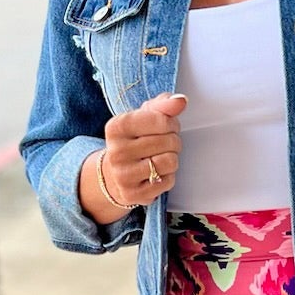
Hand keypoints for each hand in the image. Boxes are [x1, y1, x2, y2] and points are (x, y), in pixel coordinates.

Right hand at [81, 92, 186, 220]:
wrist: (114, 174)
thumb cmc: (134, 140)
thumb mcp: (143, 117)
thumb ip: (163, 105)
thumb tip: (180, 100)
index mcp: (116, 127)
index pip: (160, 120)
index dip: (171, 123)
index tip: (166, 126)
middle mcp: (116, 151)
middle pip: (168, 141)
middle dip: (173, 141)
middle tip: (164, 144)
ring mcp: (123, 175)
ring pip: (170, 161)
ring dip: (172, 159)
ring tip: (161, 157)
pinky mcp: (133, 194)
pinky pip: (168, 181)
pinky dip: (168, 176)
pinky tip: (156, 173)